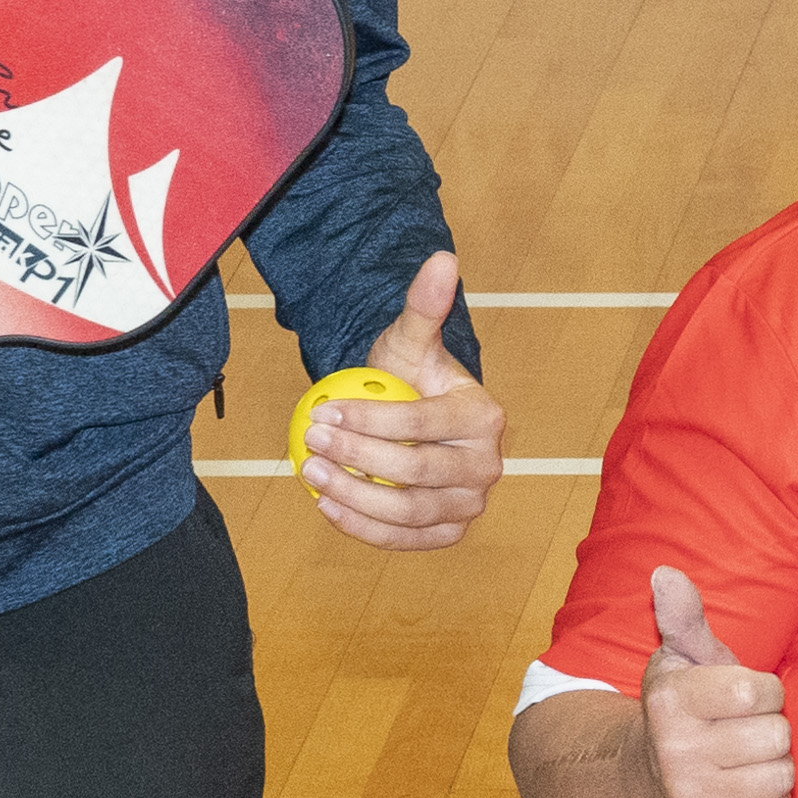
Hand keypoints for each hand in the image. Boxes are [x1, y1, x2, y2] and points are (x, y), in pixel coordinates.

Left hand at [296, 248, 498, 550]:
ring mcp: (470, 505)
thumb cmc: (412, 378)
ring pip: (409, 512)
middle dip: (358, 458)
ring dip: (354, 497)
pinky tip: (326, 506)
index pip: (422, 423)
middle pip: (416, 472)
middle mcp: (487, 466)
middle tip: (311, 440)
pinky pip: (405, 540)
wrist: (416, 419)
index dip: (368, 421)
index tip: (321, 411)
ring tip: (311, 473)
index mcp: (484, 418)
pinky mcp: (449, 533)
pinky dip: (364, 528)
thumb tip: (442, 257)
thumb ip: (423, 305)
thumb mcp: (411, 342)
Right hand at [633, 567, 796, 797]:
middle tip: (738, 732)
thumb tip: (665, 573)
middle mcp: (676, 756)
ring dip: (771, 766)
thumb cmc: (684, 712)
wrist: (649, 786)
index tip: (740, 696)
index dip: (763, 690)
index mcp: (669, 703)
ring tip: (739, 761)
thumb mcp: (682, 660)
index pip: (758, 691)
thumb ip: (683, 616)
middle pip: (778, 736)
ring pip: (784, 776)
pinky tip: (740, 791)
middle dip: (768, 728)